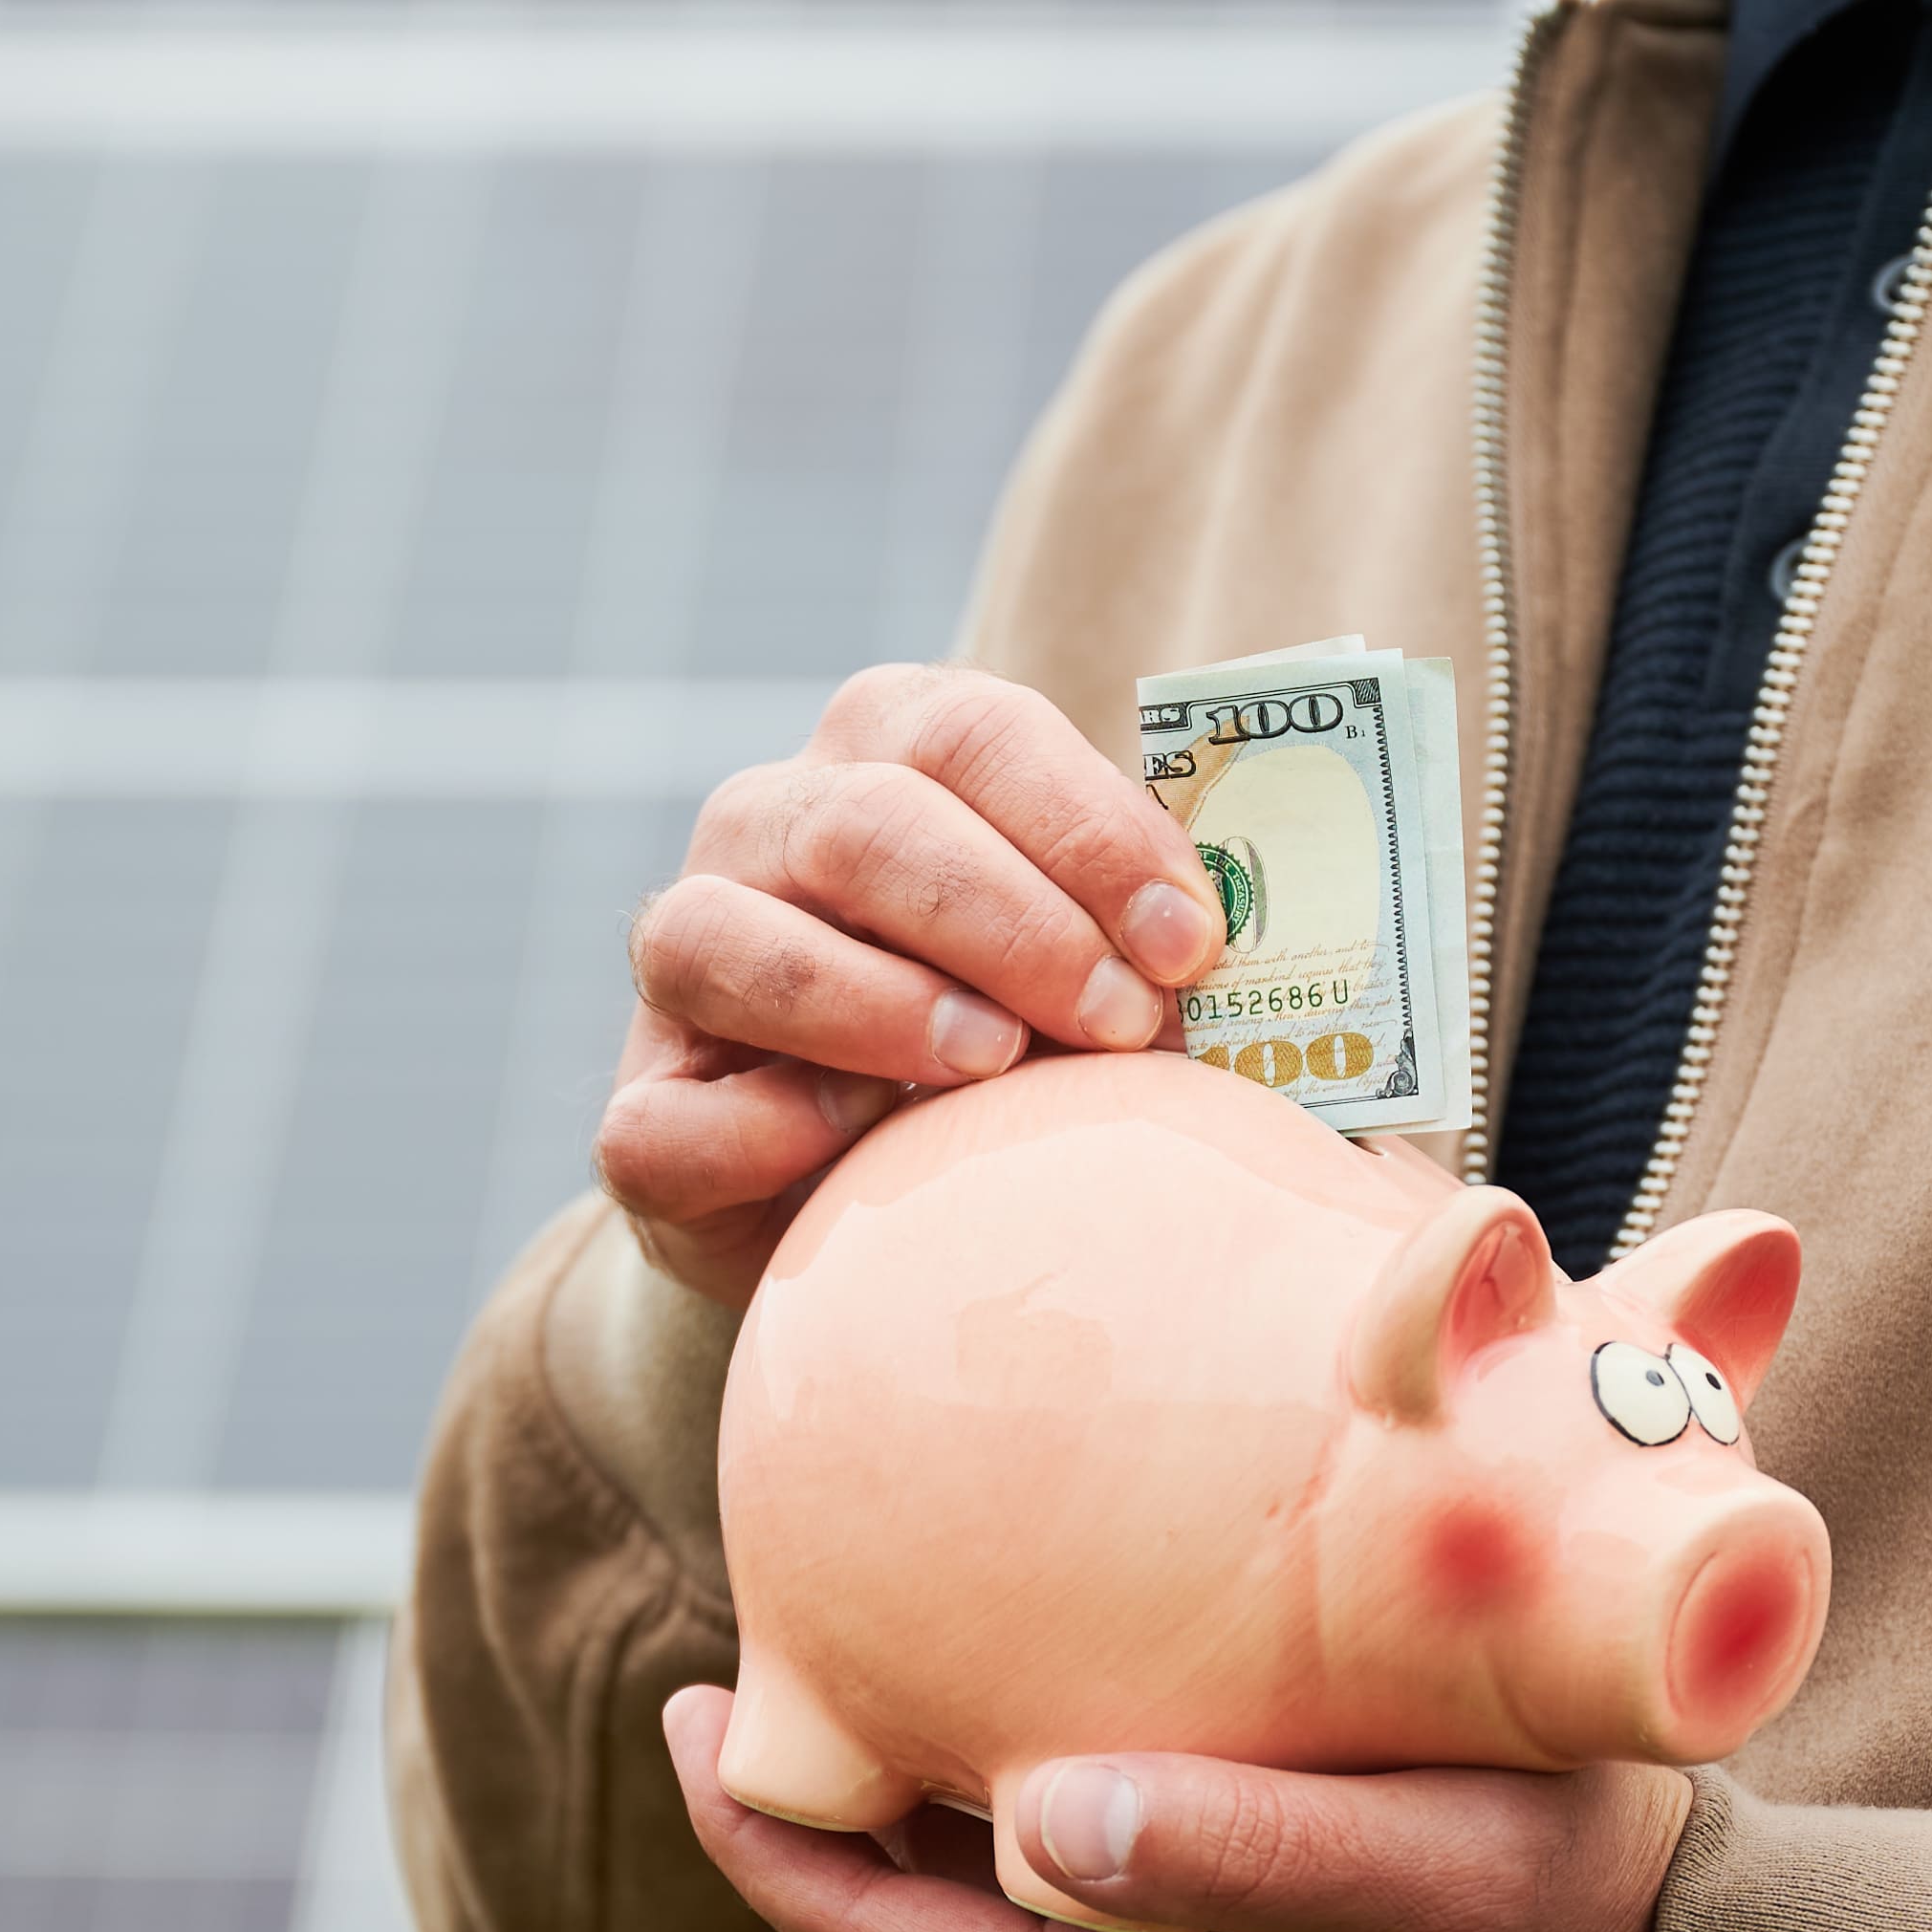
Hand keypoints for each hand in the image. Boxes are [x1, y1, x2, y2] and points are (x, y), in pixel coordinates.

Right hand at [598, 664, 1225, 1305]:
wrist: (887, 1201)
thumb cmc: (1030, 1055)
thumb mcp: (1102, 971)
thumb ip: (1167, 942)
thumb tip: (1289, 964)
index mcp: (886, 755)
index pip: (972, 730)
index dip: (1086, 825)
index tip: (1193, 941)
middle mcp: (765, 830)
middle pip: (863, 821)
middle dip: (1010, 919)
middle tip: (1123, 1024)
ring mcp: (682, 964)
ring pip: (724, 936)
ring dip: (879, 1002)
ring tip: (997, 1069)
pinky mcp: (643, 1113)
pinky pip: (663, 1118)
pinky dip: (763, 1129)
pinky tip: (858, 1150)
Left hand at [666, 1687, 1694, 1931]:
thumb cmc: (1576, 1914)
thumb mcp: (1426, 1862)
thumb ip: (1238, 1846)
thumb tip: (1039, 1814)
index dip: (760, 1836)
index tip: (692, 1704)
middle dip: (803, 1844)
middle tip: (745, 1686)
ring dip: (893, 1873)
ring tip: (850, 1722)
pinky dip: (985, 1900)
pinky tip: (998, 1795)